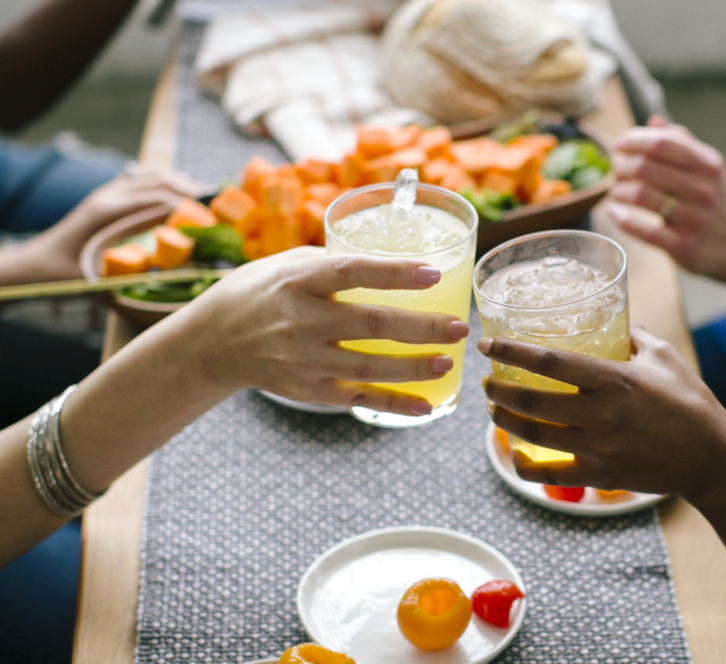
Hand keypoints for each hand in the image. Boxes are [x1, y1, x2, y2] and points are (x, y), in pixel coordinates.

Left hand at [14, 166, 208, 282]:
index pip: (158, 199)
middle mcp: (109, 195)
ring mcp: (108, 192)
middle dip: (191, 191)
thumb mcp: (99, 275)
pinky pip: (144, 179)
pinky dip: (167, 182)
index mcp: (108, 211)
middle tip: (217, 204)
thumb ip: (131, 270)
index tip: (211, 218)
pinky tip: (182, 194)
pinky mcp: (109, 195)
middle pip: (160, 181)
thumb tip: (170, 274)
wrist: (38, 262)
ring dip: (181, 183)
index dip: (187, 207)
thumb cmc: (65, 273)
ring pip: (153, 176)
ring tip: (206, 197)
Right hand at [180, 246, 469, 416]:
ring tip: (448, 362)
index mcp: (297, 280)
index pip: (351, 272)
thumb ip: (332, 264)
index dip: (394, 272)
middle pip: (370, 323)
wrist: (211, 342)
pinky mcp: (306, 389)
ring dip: (414, 367)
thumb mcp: (285, 265)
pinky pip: (357, 398)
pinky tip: (426, 406)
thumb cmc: (258, 293)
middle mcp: (300, 320)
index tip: (433, 272)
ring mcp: (302, 359)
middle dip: (421, 327)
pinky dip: (393, 404)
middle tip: (458, 327)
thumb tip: (390, 263)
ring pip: (369, 365)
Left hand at [478, 327, 725, 498]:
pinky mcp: (600, 475)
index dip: (512, 352)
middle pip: (531, 401)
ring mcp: (598, 447)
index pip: (549, 362)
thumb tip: (610, 320)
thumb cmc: (691, 401)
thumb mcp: (664, 356)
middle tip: (487, 380)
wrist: (713, 458)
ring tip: (493, 408)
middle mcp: (600, 413)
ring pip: (533, 434)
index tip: (487, 344)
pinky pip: (548, 473)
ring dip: (503, 420)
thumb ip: (632, 336)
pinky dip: (524, 464)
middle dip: (498, 389)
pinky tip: (513, 452)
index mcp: (614, 379)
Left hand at [607, 116, 725, 283]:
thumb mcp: (709, 169)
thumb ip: (683, 144)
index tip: (618, 145)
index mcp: (708, 165)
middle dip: (621, 166)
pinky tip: (614, 213)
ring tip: (614, 192)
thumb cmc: (717, 203)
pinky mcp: (683, 246)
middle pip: (645, 167)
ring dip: (618, 191)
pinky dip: (622, 219)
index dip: (633, 140)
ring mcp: (694, 219)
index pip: (662, 143)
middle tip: (615, 171)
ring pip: (641, 196)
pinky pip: (644, 230)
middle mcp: (703, 189)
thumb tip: (655, 121)